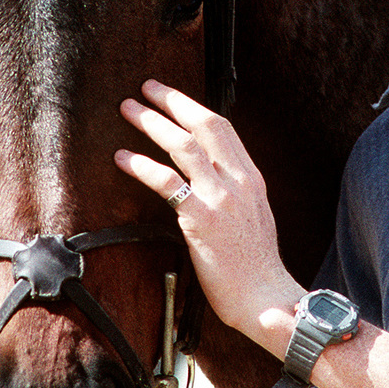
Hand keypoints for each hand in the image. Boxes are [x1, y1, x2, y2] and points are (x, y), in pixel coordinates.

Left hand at [115, 80, 302, 338]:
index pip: (223, 129)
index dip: (193, 107)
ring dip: (152, 122)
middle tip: (145, 88)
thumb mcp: (254, 219)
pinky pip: (166, 182)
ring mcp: (221, 198)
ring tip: (128, 110)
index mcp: (251, 179)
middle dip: (172, 101)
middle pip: (204, 125)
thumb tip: (208, 181)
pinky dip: (141, 165)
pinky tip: (122, 158)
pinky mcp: (201, 220)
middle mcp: (238, 181)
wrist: (266, 299)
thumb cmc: (256, 268)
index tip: (170, 95)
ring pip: (183, 145)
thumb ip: (234, 194)